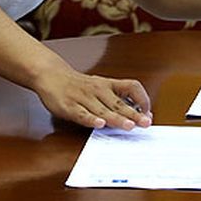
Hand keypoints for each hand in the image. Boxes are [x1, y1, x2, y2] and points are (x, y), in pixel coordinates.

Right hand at [34, 66, 151, 129]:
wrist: (51, 75)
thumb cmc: (79, 85)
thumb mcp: (100, 86)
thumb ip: (115, 99)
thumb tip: (136, 114)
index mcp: (107, 84)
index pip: (131, 87)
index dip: (142, 99)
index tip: (148, 112)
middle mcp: (98, 90)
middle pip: (119, 102)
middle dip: (133, 114)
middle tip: (145, 123)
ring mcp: (83, 98)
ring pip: (102, 110)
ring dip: (116, 118)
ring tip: (128, 126)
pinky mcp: (69, 106)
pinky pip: (82, 114)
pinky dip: (91, 120)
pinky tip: (99, 124)